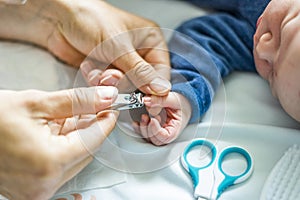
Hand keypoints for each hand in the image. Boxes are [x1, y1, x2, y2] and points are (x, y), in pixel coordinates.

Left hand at [0, 0, 170, 94]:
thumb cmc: (91, 19)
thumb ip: (140, 71)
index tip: (150, 103)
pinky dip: (96, 79)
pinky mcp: (104, 70)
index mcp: (150, 41)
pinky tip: (88, 66)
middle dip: (124, 83)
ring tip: (98, 69)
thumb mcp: (119, 47)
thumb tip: (161, 89)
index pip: (161, 72)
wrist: (57, 18)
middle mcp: (137, 53)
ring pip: (122, 86)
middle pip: (142, 83)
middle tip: (112, 76)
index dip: (156, 89)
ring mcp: (120, 63)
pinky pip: (106, 86)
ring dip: (108, 82)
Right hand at [0, 86, 118, 199]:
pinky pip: (59, 167)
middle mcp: (44, 184)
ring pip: (74, 160)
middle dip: (89, 127)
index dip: (105, 121)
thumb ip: (78, 101)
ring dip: (76, 137)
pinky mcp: (31, 190)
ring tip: (64, 116)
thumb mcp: (37, 103)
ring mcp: (37, 191)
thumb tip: (106, 96)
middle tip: (89, 107)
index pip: (93, 141)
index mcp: (48, 162)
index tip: (110, 107)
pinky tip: (55, 130)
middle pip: (86, 152)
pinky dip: (63, 148)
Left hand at [134, 92, 191, 145]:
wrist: (180, 103)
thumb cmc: (180, 104)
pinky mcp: (152, 129)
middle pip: (155, 139)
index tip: (153, 119)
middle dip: (148, 129)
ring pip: (148, 137)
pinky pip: (143, 132)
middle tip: (146, 116)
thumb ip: (161, 100)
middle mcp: (166, 133)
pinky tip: (136, 122)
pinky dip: (138, 128)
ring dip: (143, 127)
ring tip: (144, 116)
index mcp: (175, 128)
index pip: (166, 136)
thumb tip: (147, 100)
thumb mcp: (174, 100)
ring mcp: (159, 132)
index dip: (157, 130)